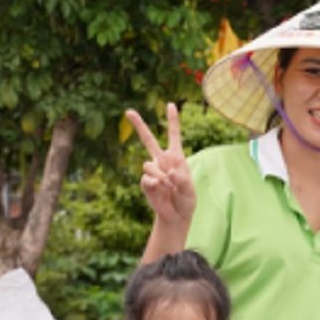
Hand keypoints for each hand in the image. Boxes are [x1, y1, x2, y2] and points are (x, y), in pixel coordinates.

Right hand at [128, 103, 194, 224]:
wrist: (177, 215)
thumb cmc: (186, 200)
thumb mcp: (190, 191)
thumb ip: (183, 181)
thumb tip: (170, 173)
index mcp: (176, 158)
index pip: (174, 136)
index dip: (173, 121)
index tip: (171, 104)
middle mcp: (162, 161)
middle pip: (148, 140)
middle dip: (139, 125)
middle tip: (129, 111)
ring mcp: (153, 171)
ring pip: (148, 164)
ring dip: (160, 175)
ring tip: (169, 185)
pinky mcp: (146, 183)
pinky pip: (146, 178)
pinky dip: (154, 182)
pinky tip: (160, 187)